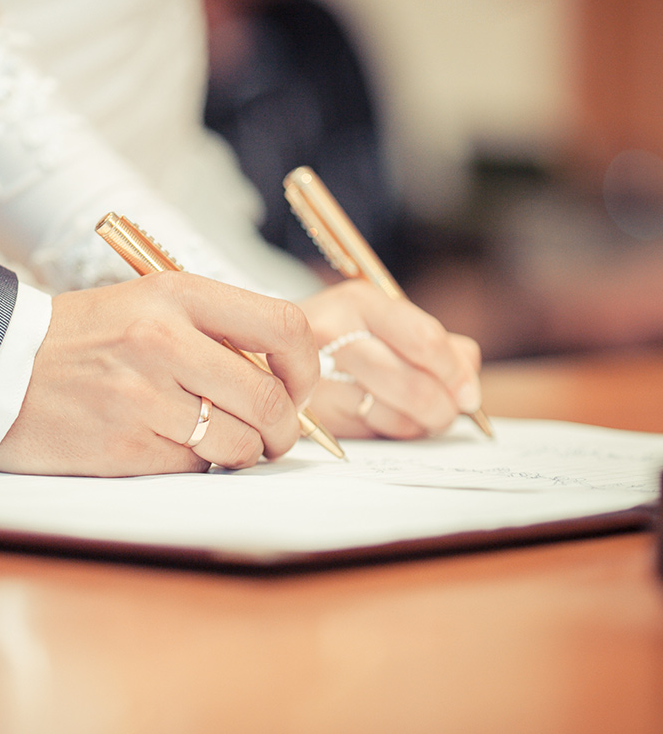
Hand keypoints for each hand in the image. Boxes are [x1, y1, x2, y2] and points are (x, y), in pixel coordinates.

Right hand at [0, 272, 319, 475]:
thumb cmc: (82, 340)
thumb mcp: (149, 306)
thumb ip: (215, 333)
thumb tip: (285, 381)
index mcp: (176, 294)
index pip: (284, 326)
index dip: (306, 367)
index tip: (298, 387)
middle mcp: (164, 340)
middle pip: (269, 399)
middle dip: (284, 429)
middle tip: (274, 436)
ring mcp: (142, 396)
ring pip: (238, 443)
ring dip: (240, 451)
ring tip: (215, 440)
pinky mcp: (124, 447)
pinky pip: (193, 466)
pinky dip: (193, 463)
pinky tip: (162, 442)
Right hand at [299, 280, 482, 438]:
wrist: (264, 349)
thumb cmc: (339, 334)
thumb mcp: (380, 318)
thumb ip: (432, 341)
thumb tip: (467, 377)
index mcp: (359, 302)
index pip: (425, 340)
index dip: (455, 373)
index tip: (469, 394)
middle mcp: (333, 333)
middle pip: (415, 385)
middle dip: (444, 408)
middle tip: (450, 413)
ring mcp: (316, 375)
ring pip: (397, 415)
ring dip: (421, 424)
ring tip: (421, 415)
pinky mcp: (310, 412)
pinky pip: (372, 431)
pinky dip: (391, 430)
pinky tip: (386, 415)